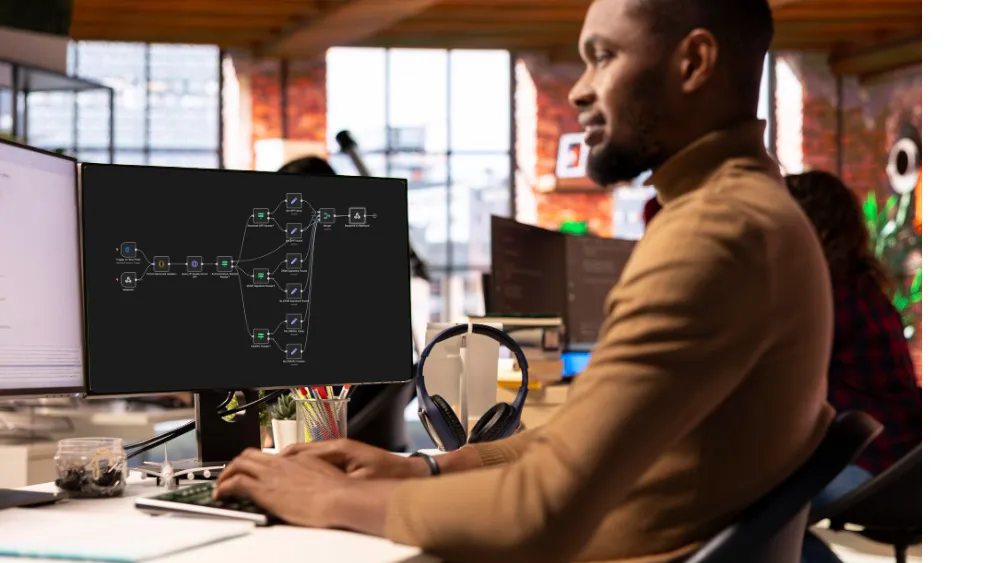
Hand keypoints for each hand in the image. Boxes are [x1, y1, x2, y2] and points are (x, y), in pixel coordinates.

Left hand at [213, 448, 345, 527]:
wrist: (339, 498)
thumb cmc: (338, 493)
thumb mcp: (326, 478)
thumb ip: (313, 476)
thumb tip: (311, 483)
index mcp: (298, 459)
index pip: (270, 455)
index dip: (258, 462)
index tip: (254, 471)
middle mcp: (282, 463)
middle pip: (250, 454)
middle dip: (237, 464)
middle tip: (232, 474)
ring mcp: (271, 474)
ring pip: (239, 463)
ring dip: (226, 473)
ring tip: (221, 485)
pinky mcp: (263, 489)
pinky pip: (236, 482)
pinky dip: (224, 486)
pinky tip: (221, 494)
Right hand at [280, 439, 427, 478]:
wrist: (407, 471)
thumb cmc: (388, 473)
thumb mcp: (360, 480)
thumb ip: (336, 480)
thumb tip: (316, 481)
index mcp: (339, 446)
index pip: (304, 450)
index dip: (286, 459)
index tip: (272, 465)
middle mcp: (338, 444)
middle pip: (303, 448)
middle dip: (284, 458)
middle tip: (267, 467)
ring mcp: (340, 448)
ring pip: (308, 452)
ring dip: (294, 461)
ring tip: (278, 470)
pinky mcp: (343, 455)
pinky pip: (317, 457)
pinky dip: (305, 464)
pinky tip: (298, 473)